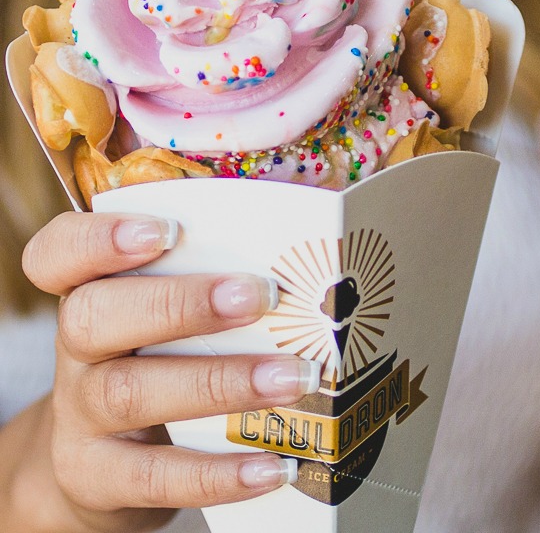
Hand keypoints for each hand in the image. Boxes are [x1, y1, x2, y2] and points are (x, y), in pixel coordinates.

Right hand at [12, 211, 318, 532]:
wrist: (102, 461)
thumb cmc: (161, 358)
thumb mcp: (172, 313)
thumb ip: (218, 274)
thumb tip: (312, 242)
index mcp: (92, 290)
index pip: (59, 253)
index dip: (99, 238)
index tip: (166, 231)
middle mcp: (78, 347)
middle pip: (94, 316)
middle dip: (182, 303)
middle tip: (261, 295)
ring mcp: (80, 414)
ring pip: (132, 392)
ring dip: (221, 383)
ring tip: (293, 378)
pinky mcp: (96, 476)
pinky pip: (153, 476)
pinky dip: (217, 472)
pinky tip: (272, 464)